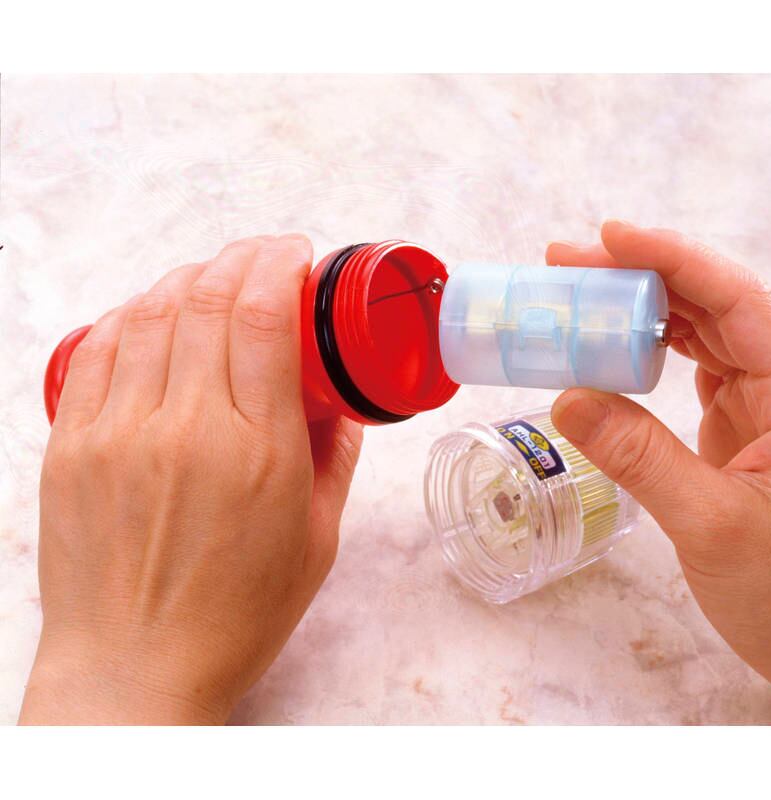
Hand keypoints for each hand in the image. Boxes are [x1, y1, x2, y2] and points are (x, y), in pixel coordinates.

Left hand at [19, 235, 362, 723]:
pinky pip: (98, 350)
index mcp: (258, 452)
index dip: (280, 266)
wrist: (135, 671)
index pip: (265, 319)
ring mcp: (120, 433)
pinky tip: (152, 310)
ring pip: (151, 313)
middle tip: (262, 254)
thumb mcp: (315, 539)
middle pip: (208, 300)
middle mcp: (186, 429)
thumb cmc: (234, 617)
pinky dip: (131, 314)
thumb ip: (333, 459)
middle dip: (241, 258)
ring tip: (212, 274)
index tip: (294, 254)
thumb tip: (337, 403)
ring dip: (188, 277)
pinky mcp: (73, 446)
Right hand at [547, 221, 770, 693]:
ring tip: (575, 296)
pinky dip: (642, 352)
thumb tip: (567, 400)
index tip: (610, 238)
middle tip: (566, 265)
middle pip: (710, 306)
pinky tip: (608, 346)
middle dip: (640, 276)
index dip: (675, 259)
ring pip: (697, 334)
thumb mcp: (711, 525)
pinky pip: (687, 370)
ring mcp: (759, 407)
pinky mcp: (735, 429)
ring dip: (637, 310)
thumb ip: (641, 459)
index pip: (736, 302)